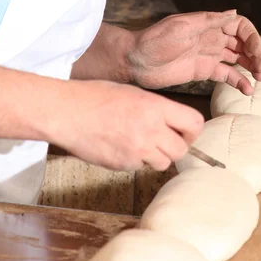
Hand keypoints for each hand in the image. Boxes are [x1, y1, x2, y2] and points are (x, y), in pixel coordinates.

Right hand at [48, 80, 203, 170]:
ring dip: (156, 157)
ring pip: (163, 164)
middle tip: (162, 142)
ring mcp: (137, 150)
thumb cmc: (95, 97)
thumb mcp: (133, 93)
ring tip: (139, 144)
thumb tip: (173, 125)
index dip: (191, 131)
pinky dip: (136, 161)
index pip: (194, 123)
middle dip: (175, 148)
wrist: (66, 112)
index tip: (183, 132)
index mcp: (155, 107)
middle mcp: (150, 130)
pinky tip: (120, 147)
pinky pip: (140, 167)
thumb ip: (156, 110)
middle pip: (181, 150)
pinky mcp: (124, 164)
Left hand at [127, 10, 260, 94]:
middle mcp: (212, 38)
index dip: (252, 38)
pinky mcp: (203, 71)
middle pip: (242, 43)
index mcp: (209, 24)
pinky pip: (226, 75)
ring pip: (238, 59)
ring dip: (251, 67)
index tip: (255, 53)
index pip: (240, 27)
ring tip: (260, 78)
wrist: (136, 61)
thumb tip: (234, 12)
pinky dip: (238, 81)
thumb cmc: (155, 40)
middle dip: (256, 54)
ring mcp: (209, 55)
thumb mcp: (182, 26)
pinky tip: (247, 90)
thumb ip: (209, 21)